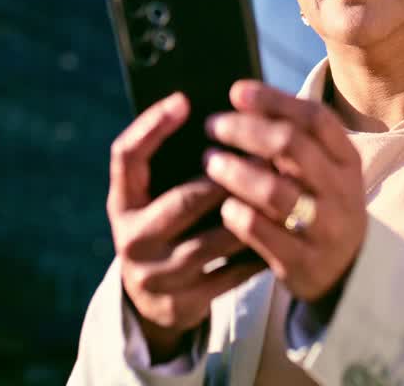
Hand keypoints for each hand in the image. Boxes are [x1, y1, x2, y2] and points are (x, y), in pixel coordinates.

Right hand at [108, 92, 265, 361]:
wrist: (152, 300)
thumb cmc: (164, 228)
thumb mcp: (154, 197)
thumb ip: (171, 163)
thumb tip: (212, 110)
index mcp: (122, 203)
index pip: (126, 157)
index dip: (151, 127)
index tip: (184, 99)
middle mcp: (132, 239)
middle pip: (181, 202)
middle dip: (225, 178)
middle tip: (262, 154)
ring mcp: (155, 275)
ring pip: (212, 242)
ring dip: (250, 215)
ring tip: (281, 189)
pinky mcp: (182, 303)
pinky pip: (228, 275)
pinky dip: (256, 253)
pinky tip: (281, 231)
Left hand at [203, 80, 366, 303]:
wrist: (347, 272)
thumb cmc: (321, 205)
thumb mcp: (323, 171)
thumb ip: (292, 140)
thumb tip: (240, 97)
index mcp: (347, 160)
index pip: (315, 118)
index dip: (275, 100)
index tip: (236, 92)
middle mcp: (341, 191)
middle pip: (291, 147)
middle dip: (245, 130)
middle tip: (213, 125)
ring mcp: (324, 228)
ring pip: (273, 190)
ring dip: (235, 171)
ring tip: (210, 161)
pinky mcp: (302, 261)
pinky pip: (259, 230)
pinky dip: (236, 213)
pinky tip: (223, 205)